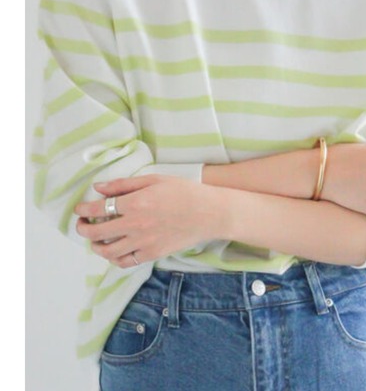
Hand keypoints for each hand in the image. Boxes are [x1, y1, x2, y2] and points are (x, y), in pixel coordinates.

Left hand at [74, 174, 218, 267]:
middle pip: (97, 233)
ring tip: (96, 239)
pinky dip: (114, 258)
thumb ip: (123, 185)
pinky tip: (114, 251)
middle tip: (81, 224)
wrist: (209, 213)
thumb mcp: (154, 180)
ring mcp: (143, 242)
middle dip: (83, 229)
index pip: (98, 209)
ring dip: (96, 246)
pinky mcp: (152, 254)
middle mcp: (136, 225)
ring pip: (108, 252)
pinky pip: (125, 262)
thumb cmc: (184, 191)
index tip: (79, 209)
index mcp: (135, 203)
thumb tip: (98, 188)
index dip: (83, 209)